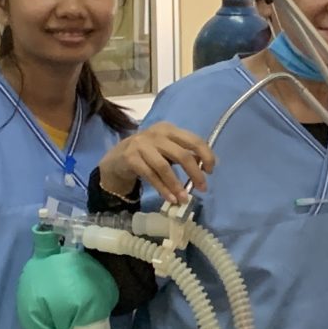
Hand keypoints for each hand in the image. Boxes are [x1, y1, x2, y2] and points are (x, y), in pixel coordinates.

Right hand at [98, 123, 214, 203]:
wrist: (117, 157)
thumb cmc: (149, 153)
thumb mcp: (167, 149)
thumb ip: (184, 154)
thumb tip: (205, 166)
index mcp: (169, 130)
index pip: (194, 140)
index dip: (206, 156)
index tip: (210, 171)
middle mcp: (156, 134)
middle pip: (181, 155)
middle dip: (195, 173)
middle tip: (202, 188)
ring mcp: (141, 145)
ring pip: (165, 167)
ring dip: (177, 185)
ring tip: (184, 198)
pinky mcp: (131, 158)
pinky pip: (150, 176)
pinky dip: (162, 188)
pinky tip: (170, 198)